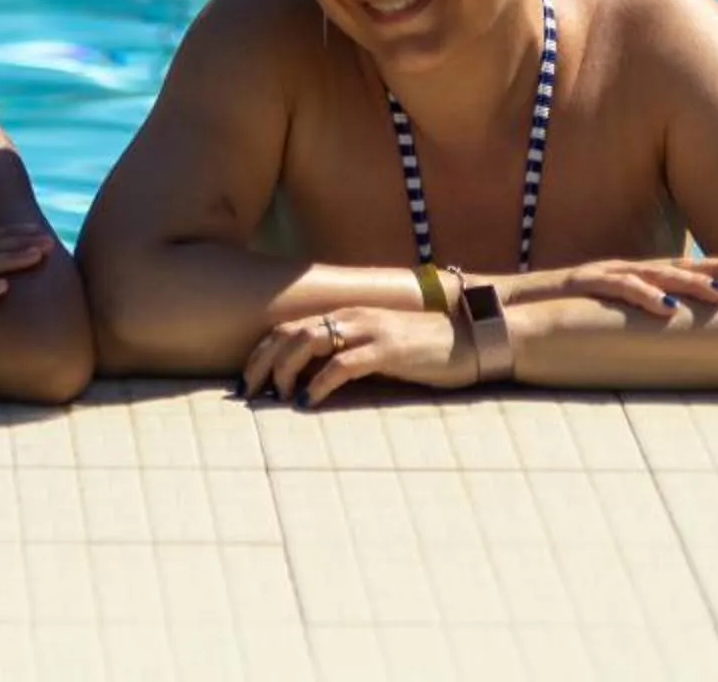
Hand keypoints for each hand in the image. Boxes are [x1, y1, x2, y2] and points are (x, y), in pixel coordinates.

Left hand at [244, 306, 470, 406]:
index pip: (286, 329)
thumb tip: (307, 382)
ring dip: (283, 370)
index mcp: (342, 317)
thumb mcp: (375, 349)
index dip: (260, 354)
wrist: (471, 339)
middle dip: (261, 363)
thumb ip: (344, 356)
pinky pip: (342, 365)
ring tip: (274, 397)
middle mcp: (349, 318)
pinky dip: (319, 383)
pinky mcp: (387, 350)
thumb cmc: (421, 351)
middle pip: (287, 334)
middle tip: (247, 393)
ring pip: (308, 342)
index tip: (245, 381)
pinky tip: (308, 401)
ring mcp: (368, 331)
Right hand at [496, 255, 717, 319]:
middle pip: (673, 265)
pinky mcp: (574, 285)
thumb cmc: (540, 316)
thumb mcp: (591, 319)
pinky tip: (666, 307)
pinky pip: (614, 288)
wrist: (488, 306)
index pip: (674, 269)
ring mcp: (593, 274)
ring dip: (689, 283)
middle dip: (717, 267)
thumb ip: (621, 323)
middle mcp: (612, 271)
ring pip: (651, 274)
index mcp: (620, 278)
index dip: (713, 268)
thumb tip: (658, 341)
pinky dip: (642, 295)